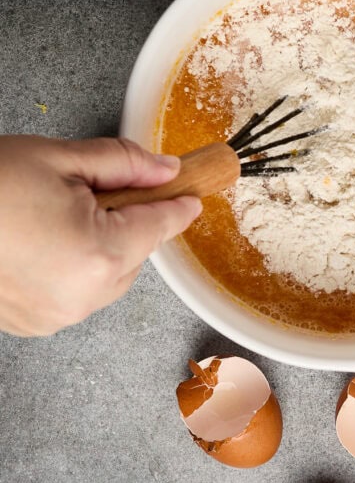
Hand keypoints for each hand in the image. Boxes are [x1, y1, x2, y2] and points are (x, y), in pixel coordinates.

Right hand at [0, 136, 200, 336]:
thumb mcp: (58, 159)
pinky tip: (41, 241)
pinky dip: (73, 269)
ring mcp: (57, 315)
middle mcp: (83, 296)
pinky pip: (77, 294)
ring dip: (101, 248)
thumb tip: (165, 170)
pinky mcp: (34, 324)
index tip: (191, 195)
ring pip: (109, 278)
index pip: (161, 226)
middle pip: (136, 255)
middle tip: (96, 192)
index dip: (178, 205)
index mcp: (99, 254)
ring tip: (56, 216)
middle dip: (129, 223)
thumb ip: (124, 164)